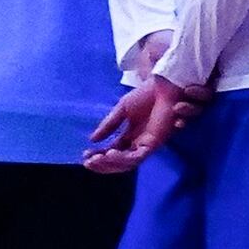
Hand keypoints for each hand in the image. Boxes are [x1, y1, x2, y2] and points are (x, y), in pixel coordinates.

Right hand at [84, 73, 200, 175]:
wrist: (164, 84)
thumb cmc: (146, 94)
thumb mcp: (122, 110)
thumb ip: (109, 125)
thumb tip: (92, 140)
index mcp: (130, 137)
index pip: (113, 153)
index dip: (99, 157)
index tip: (85, 157)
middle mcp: (139, 143)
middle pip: (119, 162)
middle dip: (103, 164)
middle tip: (88, 162)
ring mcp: (148, 144)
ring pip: (128, 163)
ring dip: (111, 163)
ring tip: (98, 158)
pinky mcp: (156, 142)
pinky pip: (139, 156)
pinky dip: (124, 158)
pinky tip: (111, 152)